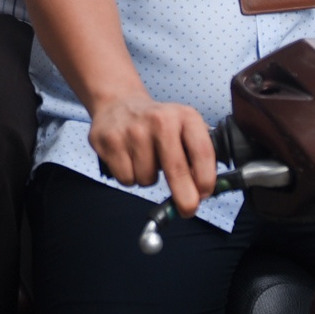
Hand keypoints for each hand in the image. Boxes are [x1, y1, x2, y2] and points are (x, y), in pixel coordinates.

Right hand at [89, 93, 217, 216]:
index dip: (205, 179)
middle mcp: (160, 119)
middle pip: (176, 170)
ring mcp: (132, 129)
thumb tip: (203, 190)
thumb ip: (197, 154)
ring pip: (147, 179)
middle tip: (187, 209)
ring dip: (148, 179)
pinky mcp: (109, 141)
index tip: (204, 194)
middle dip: (185, 197)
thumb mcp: (183, 128)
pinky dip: (129, 177)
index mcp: (185, 116)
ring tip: (145, 161)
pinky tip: (129, 160)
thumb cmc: (157, 124)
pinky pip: (126, 179)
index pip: (202, 152)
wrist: (118, 104)